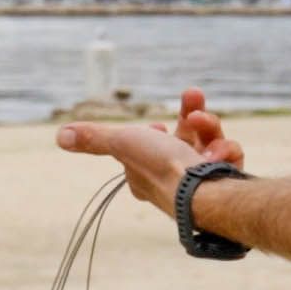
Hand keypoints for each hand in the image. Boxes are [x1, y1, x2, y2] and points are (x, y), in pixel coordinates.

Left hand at [57, 87, 247, 208]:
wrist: (203, 193)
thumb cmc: (160, 168)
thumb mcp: (123, 143)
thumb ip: (95, 138)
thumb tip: (61, 135)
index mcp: (146, 174)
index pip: (148, 149)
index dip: (153, 132)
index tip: (155, 126)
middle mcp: (173, 180)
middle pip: (184, 139)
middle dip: (191, 114)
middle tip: (194, 96)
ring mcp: (202, 181)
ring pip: (209, 142)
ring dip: (208, 127)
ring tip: (206, 123)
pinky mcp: (226, 183)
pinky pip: (229, 156)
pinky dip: (227, 149)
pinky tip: (222, 152)